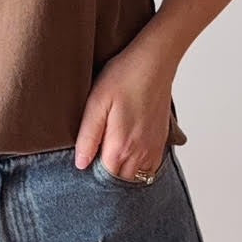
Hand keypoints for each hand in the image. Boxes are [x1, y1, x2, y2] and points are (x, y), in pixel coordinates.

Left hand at [74, 34, 174, 180]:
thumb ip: (88, 136)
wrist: (154, 61)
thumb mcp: (96, 102)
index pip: (103, 180)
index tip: (83, 166)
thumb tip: (81, 164)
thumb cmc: (124, 76)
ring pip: (136, 177)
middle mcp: (141, 153)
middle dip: (106, 177)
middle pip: (119, 181)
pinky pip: (149, 168)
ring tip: (108, 157)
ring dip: (122, 173)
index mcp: (121, 147)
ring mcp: (153, 148)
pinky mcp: (161, 141)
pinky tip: (126, 153)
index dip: (91, 177)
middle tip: (92, 160)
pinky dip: (137, 167)